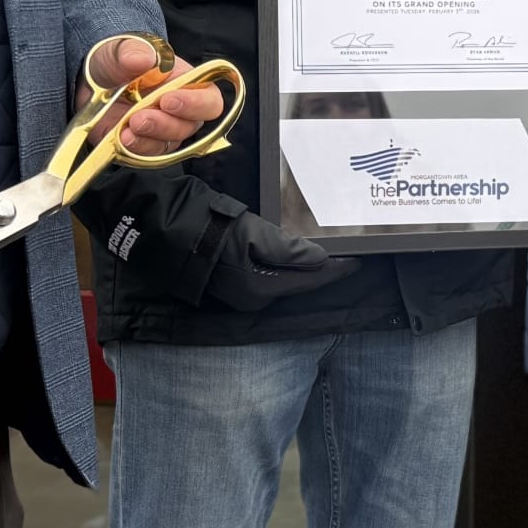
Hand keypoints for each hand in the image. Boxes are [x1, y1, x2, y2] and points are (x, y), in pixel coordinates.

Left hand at [90, 36, 226, 154]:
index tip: (168, 100)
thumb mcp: (120, 49)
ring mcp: (162, 131)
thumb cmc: (118, 61)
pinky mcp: (143, 146)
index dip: (195, 104)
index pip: (209, 100)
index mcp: (186, 84)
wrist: (94, 81)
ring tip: (126, 130)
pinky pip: (146, 155)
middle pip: (190, 127)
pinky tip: (121, 139)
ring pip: (168, 144)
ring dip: (148, 139)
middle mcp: (180, 111)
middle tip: (140, 118)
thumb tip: (144, 59)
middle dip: (166, 125)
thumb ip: (132, 51)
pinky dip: (134, 149)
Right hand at [203, 214, 352, 309]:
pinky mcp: (235, 285)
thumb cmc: (211, 230)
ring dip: (304, 269)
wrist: (170, 232)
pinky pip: (270, 277)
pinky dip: (286, 267)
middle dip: (321, 270)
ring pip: (285, 281)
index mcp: (262, 288)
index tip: (357, 261)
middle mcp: (255, 298)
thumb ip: (288, 249)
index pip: (310, 279)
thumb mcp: (254, 233)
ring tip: (324, 254)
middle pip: (299, 283)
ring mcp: (243, 294)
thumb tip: (319, 258)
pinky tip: (294, 256)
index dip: (336, 269)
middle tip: (344, 255)